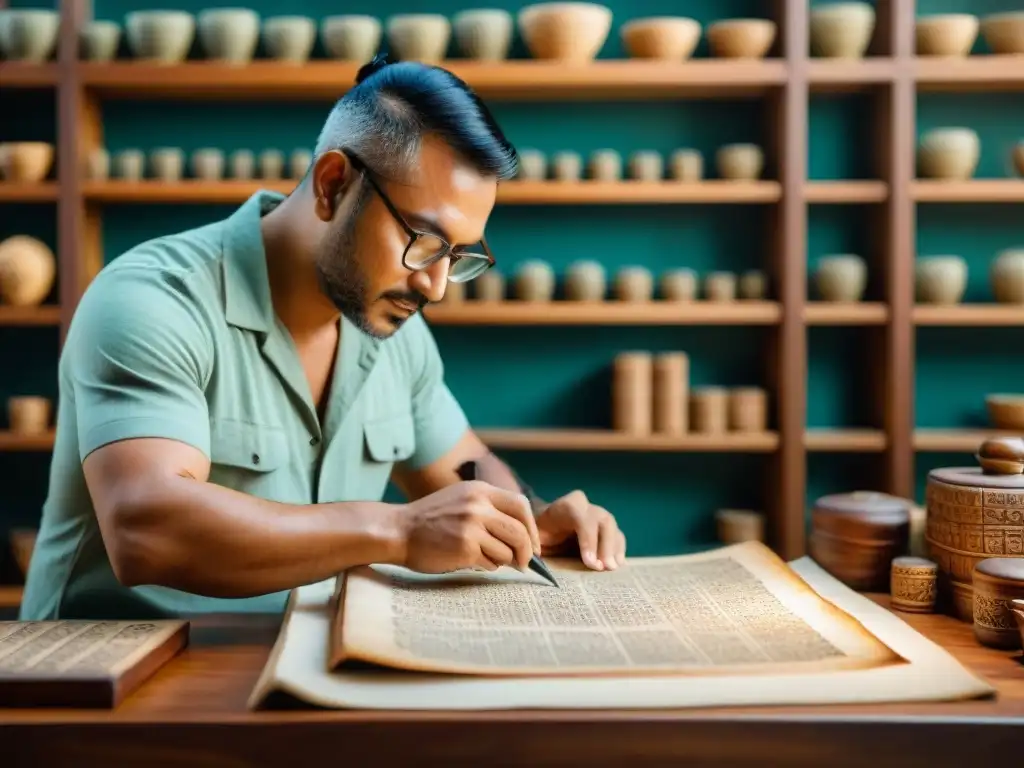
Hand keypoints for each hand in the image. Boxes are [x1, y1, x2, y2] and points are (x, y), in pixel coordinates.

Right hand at [396, 481, 540, 572]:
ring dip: (503, 560)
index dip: (532, 528)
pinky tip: (472, 561)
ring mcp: (472, 526)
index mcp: (480, 490)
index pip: (521, 506)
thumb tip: (522, 535)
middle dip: (526, 552)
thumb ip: (488, 509)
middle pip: (520, 531)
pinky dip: (487, 566)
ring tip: (487, 559)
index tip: (534, 544)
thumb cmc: (430, 520)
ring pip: (507, 551)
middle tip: (524, 563)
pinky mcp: (465, 547)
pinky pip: (491, 563)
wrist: (398, 530)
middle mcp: (478, 505)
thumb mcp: (461, 500)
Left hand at [535, 490, 625, 570]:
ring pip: (612, 526)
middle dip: (605, 545)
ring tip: (612, 568)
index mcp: (564, 506)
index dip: (588, 539)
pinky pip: (617, 535)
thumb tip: (537, 561)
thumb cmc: (537, 533)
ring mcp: (596, 515)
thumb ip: (535, 544)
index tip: (590, 562)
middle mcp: (584, 506)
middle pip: (602, 520)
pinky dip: (619, 549)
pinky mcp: (605, 527)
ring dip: (614, 548)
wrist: (543, 526)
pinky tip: (618, 564)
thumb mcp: (532, 536)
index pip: (581, 517)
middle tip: (604, 567)